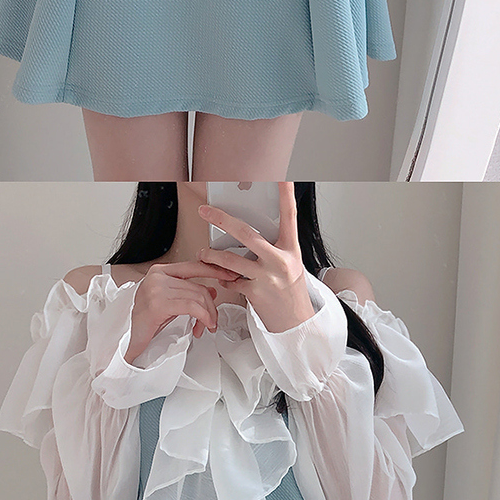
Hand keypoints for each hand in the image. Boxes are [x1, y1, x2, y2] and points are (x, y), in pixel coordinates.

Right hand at [124, 258, 240, 361]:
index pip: (193, 266)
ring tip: (205, 327)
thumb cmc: (146, 322)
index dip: (214, 270)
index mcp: (159, 272)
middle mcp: (157, 276)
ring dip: (208, 316)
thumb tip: (213, 290)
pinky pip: (192, 307)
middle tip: (212, 322)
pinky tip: (203, 326)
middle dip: (211, 307)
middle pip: (199, 287)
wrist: (127, 340)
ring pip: (198, 297)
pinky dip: (203, 317)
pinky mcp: (158, 304)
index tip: (229, 274)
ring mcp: (156, 288)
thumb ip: (189, 293)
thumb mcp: (171, 303)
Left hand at [196, 185, 313, 334]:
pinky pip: (231, 282)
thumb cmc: (290, 289)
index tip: (283, 176)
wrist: (297, 323)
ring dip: (211, 256)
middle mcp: (280, 261)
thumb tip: (247, 231)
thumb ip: (272, 247)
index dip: (287, 195)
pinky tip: (222, 278)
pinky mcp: (255, 294)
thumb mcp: (289, 263)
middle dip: (222, 220)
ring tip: (203, 254)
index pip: (290, 216)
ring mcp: (267, 278)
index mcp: (291, 249)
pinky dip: (223, 279)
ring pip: (231, 260)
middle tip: (205, 211)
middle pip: (247, 234)